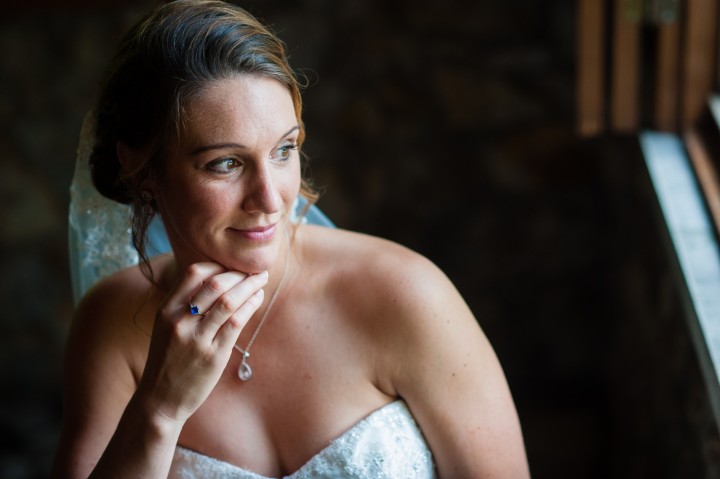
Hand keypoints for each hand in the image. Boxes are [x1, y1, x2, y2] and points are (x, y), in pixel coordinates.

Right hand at [135, 262, 266, 424]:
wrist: (160, 400)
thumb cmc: (168, 359)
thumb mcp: (166, 326)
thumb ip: (185, 303)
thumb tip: (215, 278)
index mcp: (167, 309)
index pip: (195, 272)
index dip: (219, 265)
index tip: (234, 266)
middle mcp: (180, 321)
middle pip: (216, 283)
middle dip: (240, 273)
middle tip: (255, 271)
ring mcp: (197, 338)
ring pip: (229, 301)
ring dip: (250, 286)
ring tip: (261, 281)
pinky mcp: (213, 355)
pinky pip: (236, 322)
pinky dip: (250, 306)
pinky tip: (257, 299)